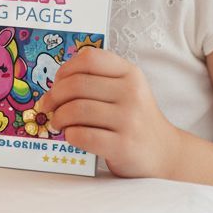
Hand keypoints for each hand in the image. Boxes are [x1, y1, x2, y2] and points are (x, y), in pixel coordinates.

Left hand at [36, 48, 180, 177]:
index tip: (56, 82)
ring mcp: (129, 120)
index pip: (89, 58)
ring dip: (59, 117)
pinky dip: (70, 135)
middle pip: (77, 85)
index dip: (65, 69)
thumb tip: (54, 85)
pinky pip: (83, 136)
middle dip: (54, 96)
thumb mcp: (125, 90)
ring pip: (76, 110)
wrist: (164, 154)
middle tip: (48, 106)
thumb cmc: (134, 119)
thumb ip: (97, 80)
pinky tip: (71, 136)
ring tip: (57, 122)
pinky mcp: (123, 146)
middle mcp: (132, 92)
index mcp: (130, 73)